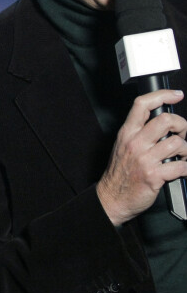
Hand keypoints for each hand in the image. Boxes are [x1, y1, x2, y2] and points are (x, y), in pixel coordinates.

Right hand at [97, 89, 186, 225]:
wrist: (112, 197)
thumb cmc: (120, 172)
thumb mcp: (123, 145)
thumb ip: (140, 132)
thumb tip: (164, 123)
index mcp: (127, 132)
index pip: (142, 104)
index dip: (162, 95)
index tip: (175, 95)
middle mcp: (135, 143)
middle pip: (166, 120)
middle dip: (182, 126)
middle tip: (181, 134)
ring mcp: (144, 159)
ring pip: (178, 143)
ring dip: (186, 151)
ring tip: (181, 156)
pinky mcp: (154, 176)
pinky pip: (182, 167)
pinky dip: (186, 168)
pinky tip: (181, 169)